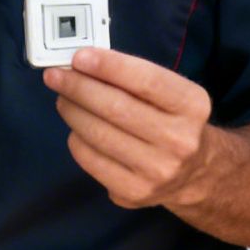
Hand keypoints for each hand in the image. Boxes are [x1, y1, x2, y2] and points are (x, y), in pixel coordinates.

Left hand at [44, 47, 217, 209]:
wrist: (194, 173)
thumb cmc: (171, 120)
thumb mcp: (170, 93)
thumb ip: (133, 77)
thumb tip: (81, 64)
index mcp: (193, 106)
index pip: (146, 80)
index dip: (108, 66)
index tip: (79, 57)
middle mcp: (180, 140)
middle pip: (116, 108)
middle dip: (78, 87)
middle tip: (55, 76)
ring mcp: (157, 170)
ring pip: (98, 134)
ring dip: (72, 111)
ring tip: (63, 98)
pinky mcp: (134, 192)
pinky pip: (90, 160)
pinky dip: (76, 139)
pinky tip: (77, 129)